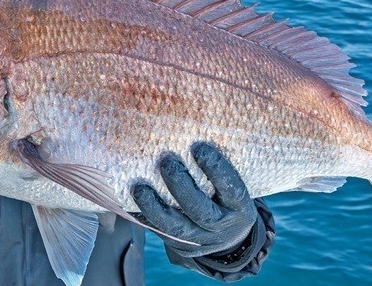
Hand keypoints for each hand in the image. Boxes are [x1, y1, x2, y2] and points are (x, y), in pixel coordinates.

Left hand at [132, 143, 261, 258]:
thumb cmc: (227, 197)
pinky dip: (144, 216)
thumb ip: (221, 166)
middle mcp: (222, 226)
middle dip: (181, 185)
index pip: (230, 188)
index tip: (198, 147)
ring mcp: (200, 240)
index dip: (215, 168)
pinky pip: (160, 232)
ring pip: (175, 227)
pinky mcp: (181, 247)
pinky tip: (132, 201)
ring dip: (154, 206)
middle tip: (166, 161)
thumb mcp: (235, 186)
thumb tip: (198, 124)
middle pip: (200, 210)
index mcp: (240, 207)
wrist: (229, 239)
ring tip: (139, 186)